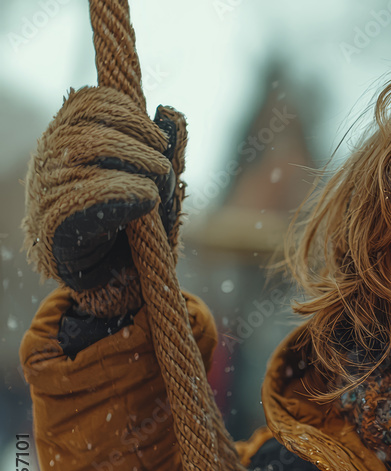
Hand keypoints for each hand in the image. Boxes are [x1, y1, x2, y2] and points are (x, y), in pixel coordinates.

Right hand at [23, 86, 187, 316]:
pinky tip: (146, 202)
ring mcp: (47, 187)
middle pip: (96, 124)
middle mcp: (51, 157)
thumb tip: (172, 113)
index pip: (93, 101)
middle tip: (162, 171)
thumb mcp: (153, 180)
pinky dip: (128, 192)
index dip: (131, 115)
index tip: (157, 141)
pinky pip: (92, 191)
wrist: (111, 279)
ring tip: (156, 189)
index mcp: (69, 138)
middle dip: (142, 145)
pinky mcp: (53, 220)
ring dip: (139, 166)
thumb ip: (162, 148)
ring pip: (93, 149)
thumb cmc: (134, 224)